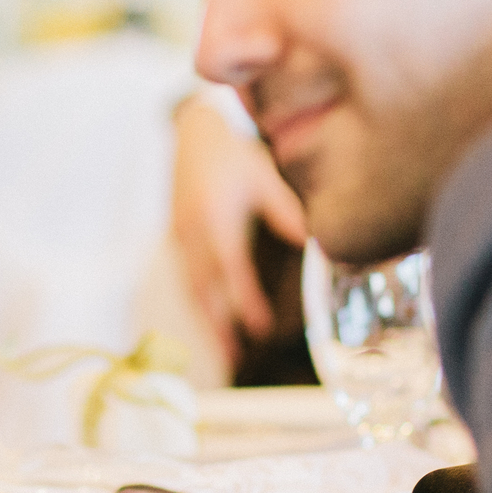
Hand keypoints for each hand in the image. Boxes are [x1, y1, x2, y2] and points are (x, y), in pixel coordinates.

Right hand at [170, 93, 306, 371]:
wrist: (192, 134)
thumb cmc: (233, 154)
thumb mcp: (262, 176)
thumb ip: (285, 211)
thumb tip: (314, 243)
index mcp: (215, 217)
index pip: (231, 268)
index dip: (245, 300)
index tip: (262, 329)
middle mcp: (193, 232)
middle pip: (204, 290)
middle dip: (219, 326)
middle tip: (236, 358)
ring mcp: (181, 237)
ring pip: (192, 288)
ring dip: (207, 322)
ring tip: (225, 351)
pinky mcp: (178, 238)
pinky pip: (187, 278)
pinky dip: (200, 303)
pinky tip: (212, 320)